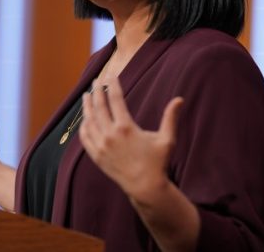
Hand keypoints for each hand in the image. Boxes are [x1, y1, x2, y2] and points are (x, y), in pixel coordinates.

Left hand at [79, 78, 183, 201]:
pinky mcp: (97, 157)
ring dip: (87, 106)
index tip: (111, 76)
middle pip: (99, 107)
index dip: (112, 85)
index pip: (115, 99)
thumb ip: (170, 118)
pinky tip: (85, 119)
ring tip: (86, 95)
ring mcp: (101, 146)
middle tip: (96, 81)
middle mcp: (110, 135)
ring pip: (89, 121)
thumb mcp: (167, 139)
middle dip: (96, 91)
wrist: (145, 187)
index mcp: (126, 128)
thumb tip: (179, 99)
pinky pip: (85, 138)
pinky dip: (83, 126)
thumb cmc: (158, 162)